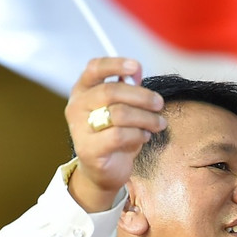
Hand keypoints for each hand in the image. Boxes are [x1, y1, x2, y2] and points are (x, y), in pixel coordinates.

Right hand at [64, 57, 167, 212]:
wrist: (103, 171)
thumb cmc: (114, 135)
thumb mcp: (122, 108)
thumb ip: (127, 89)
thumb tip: (136, 71)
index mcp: (83, 91)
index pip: (94, 68)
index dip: (115, 64)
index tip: (136, 66)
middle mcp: (77, 107)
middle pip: (111, 91)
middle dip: (141, 96)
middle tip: (159, 103)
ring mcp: (80, 128)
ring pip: (119, 114)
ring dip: (146, 118)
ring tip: (159, 123)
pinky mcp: (89, 149)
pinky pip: (119, 136)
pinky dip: (138, 134)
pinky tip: (145, 136)